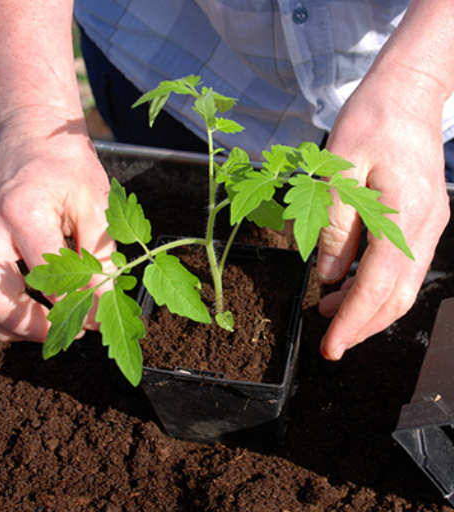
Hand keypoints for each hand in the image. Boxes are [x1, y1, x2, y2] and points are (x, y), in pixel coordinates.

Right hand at [0, 112, 114, 341]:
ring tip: (44, 329)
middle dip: (37, 328)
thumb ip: (101, 254)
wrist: (32, 133)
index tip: (99, 321)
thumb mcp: (96, 204)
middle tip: (70, 331)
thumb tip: (105, 301)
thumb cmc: (68, 166)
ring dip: (7, 328)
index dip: (78, 307)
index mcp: (22, 212)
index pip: (50, 279)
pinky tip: (17, 315)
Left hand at [317, 68, 449, 359]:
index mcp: (404, 213)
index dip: (353, 320)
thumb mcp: (336, 170)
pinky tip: (349, 284)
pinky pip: (402, 265)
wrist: (408, 92)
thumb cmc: (370, 122)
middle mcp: (425, 225)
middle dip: (363, 324)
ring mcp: (430, 223)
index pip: (378, 285)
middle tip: (330, 341)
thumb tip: (331, 277)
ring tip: (330, 312)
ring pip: (402, 284)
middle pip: (398, 294)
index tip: (331, 346)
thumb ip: (334, 226)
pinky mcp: (424, 218)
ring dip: (368, 306)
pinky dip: (376, 284)